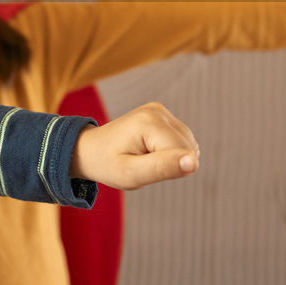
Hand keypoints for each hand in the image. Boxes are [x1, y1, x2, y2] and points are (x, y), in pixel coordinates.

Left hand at [70, 102, 199, 188]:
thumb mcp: (132, 174)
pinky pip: (182, 140)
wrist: (92, 150)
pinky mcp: (162, 115)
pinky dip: (171, 151)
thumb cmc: (108, 165)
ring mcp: (161, 110)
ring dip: (171, 158)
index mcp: (149, 123)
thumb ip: (163, 168)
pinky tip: (150, 151)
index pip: (183, 155)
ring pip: (188, 145)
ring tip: (144, 158)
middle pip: (188, 148)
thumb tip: (194, 162)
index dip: (168, 170)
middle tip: (141, 164)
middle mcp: (158, 111)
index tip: (142, 167)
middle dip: (171, 164)